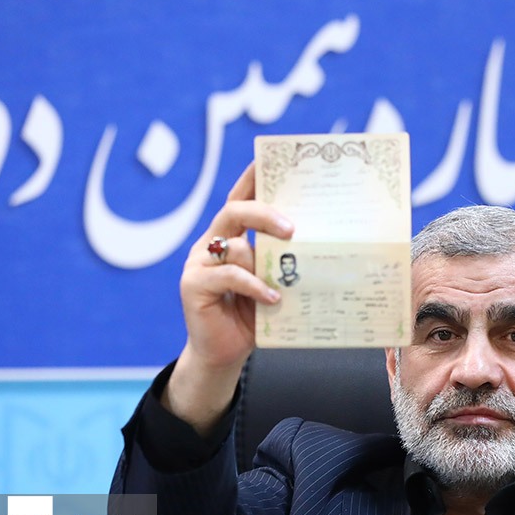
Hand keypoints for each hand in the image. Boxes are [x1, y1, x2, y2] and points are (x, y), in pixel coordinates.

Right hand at [164, 164, 294, 432]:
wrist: (224, 353)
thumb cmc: (254, 316)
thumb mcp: (274, 284)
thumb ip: (284, 263)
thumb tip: (320, 245)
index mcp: (232, 236)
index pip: (241, 197)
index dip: (252, 178)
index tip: (269, 160)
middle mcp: (213, 243)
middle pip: (234, 211)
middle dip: (264, 212)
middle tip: (292, 228)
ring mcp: (200, 262)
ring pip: (231, 243)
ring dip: (262, 257)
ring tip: (286, 273)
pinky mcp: (193, 285)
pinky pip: (227, 275)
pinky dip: (253, 285)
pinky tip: (273, 298)